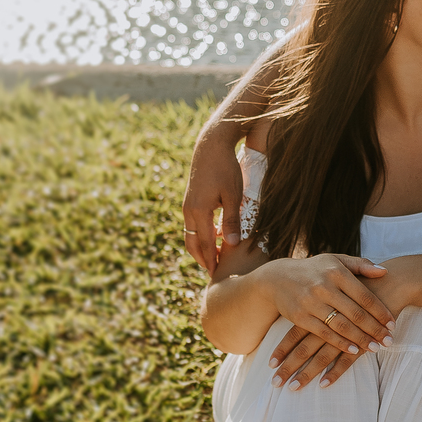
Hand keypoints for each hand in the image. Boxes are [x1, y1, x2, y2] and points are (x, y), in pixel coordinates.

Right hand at [183, 131, 243, 275]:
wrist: (211, 146)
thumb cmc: (225, 168)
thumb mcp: (233, 195)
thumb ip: (232, 220)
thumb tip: (231, 244)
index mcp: (199, 211)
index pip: (205, 244)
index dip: (211, 260)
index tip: (217, 275)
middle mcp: (189, 210)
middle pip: (192, 243)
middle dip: (202, 258)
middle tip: (213, 272)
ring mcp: (188, 205)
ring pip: (190, 234)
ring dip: (200, 247)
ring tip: (213, 258)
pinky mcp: (190, 200)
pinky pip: (193, 224)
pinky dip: (200, 234)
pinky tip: (214, 237)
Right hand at [266, 254, 394, 382]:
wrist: (278, 278)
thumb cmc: (315, 269)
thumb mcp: (336, 260)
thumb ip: (361, 265)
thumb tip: (384, 271)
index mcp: (337, 272)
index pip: (364, 295)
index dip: (381, 312)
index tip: (393, 324)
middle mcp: (325, 287)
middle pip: (356, 313)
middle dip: (374, 329)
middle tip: (389, 341)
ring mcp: (311, 302)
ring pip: (342, 325)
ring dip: (361, 339)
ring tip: (375, 348)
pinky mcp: (300, 317)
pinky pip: (324, 333)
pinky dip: (340, 343)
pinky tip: (354, 350)